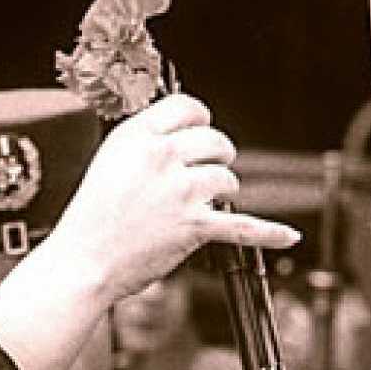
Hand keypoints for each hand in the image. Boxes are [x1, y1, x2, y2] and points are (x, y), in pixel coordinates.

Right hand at [44, 93, 299, 302]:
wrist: (83, 262)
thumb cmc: (92, 219)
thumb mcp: (110, 162)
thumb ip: (146, 143)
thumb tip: (183, 134)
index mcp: (137, 136)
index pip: (187, 107)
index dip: (200, 121)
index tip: (201, 132)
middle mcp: (161, 157)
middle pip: (215, 140)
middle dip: (217, 156)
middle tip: (208, 173)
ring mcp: (180, 191)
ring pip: (227, 178)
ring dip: (221, 193)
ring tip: (200, 207)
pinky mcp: (194, 225)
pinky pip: (243, 226)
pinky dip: (269, 232)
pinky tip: (287, 235)